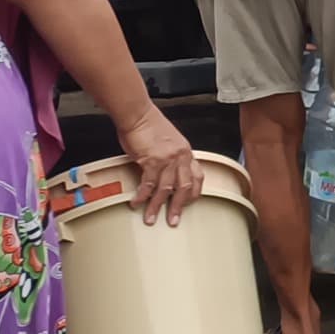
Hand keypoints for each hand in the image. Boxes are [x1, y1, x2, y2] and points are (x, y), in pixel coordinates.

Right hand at [118, 107, 197, 226]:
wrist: (137, 113)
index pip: (197, 175)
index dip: (194, 191)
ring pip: (166, 190)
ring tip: (150, 218)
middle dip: (178, 207)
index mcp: (185, 151)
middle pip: (184, 187)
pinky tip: (136, 202)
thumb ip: (170, 156)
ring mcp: (167, 159)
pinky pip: (148, 184)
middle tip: (173, 220)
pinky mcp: (151, 160)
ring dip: (157, 206)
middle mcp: (180, 156)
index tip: (189, 203)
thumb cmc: (148, 123)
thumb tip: (165, 172)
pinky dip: (142, 196)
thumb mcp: (168, 140)